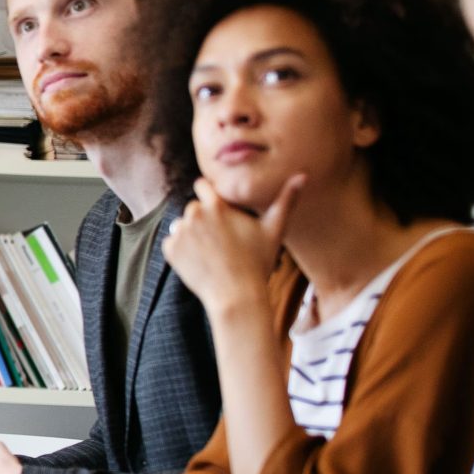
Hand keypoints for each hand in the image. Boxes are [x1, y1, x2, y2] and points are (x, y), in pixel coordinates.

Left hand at [162, 174, 297, 314]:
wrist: (236, 297)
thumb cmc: (258, 263)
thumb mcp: (274, 230)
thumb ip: (286, 200)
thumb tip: (303, 176)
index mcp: (215, 205)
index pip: (202, 185)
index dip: (211, 196)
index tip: (220, 209)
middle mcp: (193, 215)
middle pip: (195, 207)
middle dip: (205, 218)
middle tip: (223, 238)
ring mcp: (180, 232)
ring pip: (184, 225)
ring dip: (194, 233)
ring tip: (214, 252)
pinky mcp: (170, 250)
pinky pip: (173, 243)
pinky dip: (183, 250)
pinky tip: (202, 261)